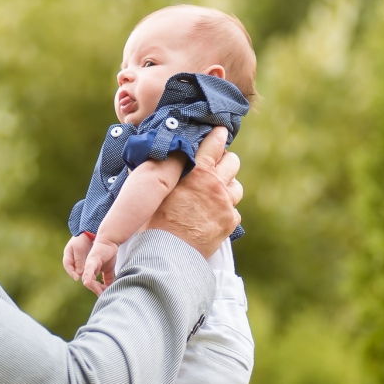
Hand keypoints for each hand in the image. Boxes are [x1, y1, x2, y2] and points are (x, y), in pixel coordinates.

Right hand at [62, 234, 93, 280]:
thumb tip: (79, 273)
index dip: (71, 273)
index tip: (76, 278)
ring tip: (90, 278)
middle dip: (79, 276)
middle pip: (74, 270)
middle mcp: (72, 260)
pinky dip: (88, 271)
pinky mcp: (84, 261)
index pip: (67, 266)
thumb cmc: (81, 240)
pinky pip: (85, 268)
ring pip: (80, 270)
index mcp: (68, 255)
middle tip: (85, 279)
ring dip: (84, 274)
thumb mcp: (79, 249)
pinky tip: (94, 274)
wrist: (87, 234)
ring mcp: (77, 261)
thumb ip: (78, 260)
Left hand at [81, 237, 119, 296]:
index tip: (106, 292)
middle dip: (97, 289)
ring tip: (98, 291)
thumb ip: (108, 278)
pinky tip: (87, 282)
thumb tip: (110, 287)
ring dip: (92, 285)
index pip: (93, 285)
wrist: (109, 241)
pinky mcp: (92, 260)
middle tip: (104, 293)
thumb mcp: (109, 269)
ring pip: (87, 278)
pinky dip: (88, 276)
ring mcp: (89, 265)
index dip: (99, 290)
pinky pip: (89, 269)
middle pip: (90, 283)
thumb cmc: (107, 254)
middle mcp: (88, 269)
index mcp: (91, 272)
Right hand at [144, 127, 241, 256]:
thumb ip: (157, 173)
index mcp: (197, 172)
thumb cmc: (154, 221)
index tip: (220, 131)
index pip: (215, 144)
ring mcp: (225, 204)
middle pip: (232, 162)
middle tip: (215, 166)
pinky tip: (214, 216)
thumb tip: (146, 158)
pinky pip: (234, 211)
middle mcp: (215, 184)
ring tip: (215, 193)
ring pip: (236, 187)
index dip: (218, 135)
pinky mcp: (229, 223)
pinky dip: (226, 212)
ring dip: (227, 187)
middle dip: (226, 161)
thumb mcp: (153, 192)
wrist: (167, 252)